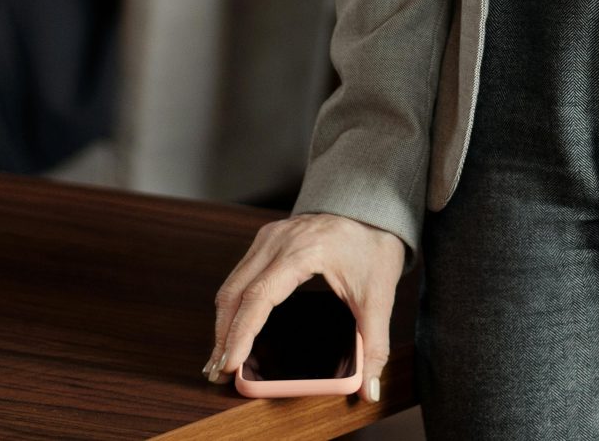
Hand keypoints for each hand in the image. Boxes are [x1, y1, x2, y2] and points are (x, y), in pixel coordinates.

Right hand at [208, 211, 403, 396]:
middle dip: (223, 336)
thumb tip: (369, 389)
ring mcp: (269, 237)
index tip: (230, 365)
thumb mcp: (379, 297)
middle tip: (219, 373)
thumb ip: (374, 345)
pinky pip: (239, 275)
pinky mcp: (267, 238)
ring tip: (221, 358)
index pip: (259, 297)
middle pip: (235, 293)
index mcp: (303, 252)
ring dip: (224, 322)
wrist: (375, 208)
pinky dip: (232, 305)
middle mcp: (279, 240)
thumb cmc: (376, 246)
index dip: (240, 334)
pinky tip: (233, 328)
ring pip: (231, 285)